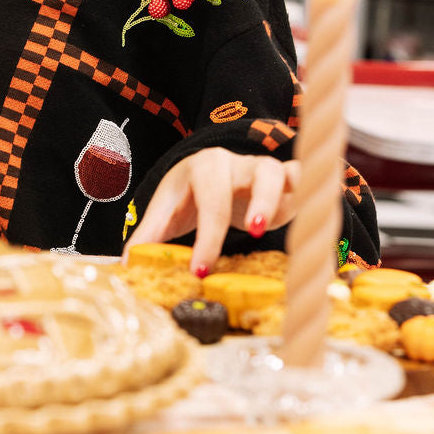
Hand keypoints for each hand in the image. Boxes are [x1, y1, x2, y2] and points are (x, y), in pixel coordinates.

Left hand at [127, 148, 299, 275]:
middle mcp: (236, 162)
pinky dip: (305, 190)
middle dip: (257, 203)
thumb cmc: (187, 196)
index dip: (207, 238)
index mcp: (204, 167)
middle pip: (255, 174)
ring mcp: (261, 168)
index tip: (200, 271)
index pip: (210, 202)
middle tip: (252, 233)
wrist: (206, 175)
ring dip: (282, 198)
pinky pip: (300, 176)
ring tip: (275, 228)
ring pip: (280, 171)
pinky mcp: (283, 179)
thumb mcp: (166, 211)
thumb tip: (127, 265)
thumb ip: (149, 236)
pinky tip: (306, 211)